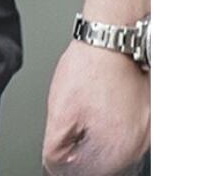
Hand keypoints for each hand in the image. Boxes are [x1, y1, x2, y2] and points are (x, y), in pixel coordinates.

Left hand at [42, 39, 149, 175]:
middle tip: (72, 123)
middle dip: (84, 149)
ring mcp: (147, 128)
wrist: (110, 37)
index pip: (90, 173)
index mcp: (118, 147)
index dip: (69, 162)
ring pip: (116, 147)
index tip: (61, 148)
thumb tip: (52, 163)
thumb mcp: (60, 109)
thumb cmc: (89, 67)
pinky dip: (111, 123)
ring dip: (98, 136)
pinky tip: (99, 103)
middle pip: (105, 162)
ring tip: (86, 108)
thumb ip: (56, 144)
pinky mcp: (148, 114)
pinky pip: (127, 130)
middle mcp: (139, 143)